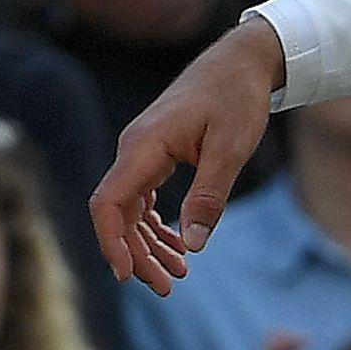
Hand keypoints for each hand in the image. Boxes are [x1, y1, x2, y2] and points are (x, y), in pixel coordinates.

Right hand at [89, 15, 283, 293]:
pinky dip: (157, 223)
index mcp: (143, 147)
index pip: (109, 204)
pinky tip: (176, 243)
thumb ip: (209, 196)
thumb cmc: (237, 98)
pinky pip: (144, 196)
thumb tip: (193, 244)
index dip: (112, 243)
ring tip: (178, 274)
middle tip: (167, 288)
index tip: (128, 276)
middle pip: (119, 214)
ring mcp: (142, 151)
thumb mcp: (230, 149)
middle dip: (138, 254)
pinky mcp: (156, 153)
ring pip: (132, 209)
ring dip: (149, 243)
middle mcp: (134, 149)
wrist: (241, 61)